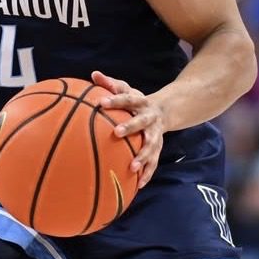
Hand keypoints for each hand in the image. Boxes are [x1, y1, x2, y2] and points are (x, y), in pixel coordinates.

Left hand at [91, 70, 164, 188]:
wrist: (164, 111)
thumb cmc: (136, 101)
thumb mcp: (127, 90)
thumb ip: (110, 83)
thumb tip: (94, 74)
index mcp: (140, 102)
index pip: (127, 99)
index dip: (115, 100)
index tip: (101, 102)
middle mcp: (149, 118)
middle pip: (140, 122)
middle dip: (130, 127)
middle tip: (116, 132)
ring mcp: (155, 134)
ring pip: (150, 146)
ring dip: (142, 157)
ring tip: (132, 167)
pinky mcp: (157, 148)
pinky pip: (154, 163)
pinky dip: (147, 174)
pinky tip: (138, 185)